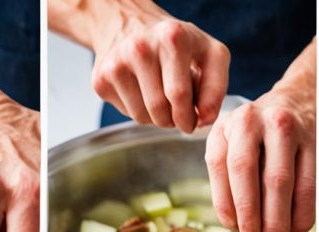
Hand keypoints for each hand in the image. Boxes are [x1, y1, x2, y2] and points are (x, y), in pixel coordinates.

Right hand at [90, 3, 228, 131]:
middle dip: (174, 121)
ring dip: (157, 119)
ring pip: (142, 117)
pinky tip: (144, 91)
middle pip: (159, 110)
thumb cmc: (178, 43)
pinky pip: (127, 114)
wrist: (130, 23)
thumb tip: (205, 119)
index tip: (194, 121)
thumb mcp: (211, 54)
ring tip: (163, 98)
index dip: (190, 117)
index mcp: (171, 38)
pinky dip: (140, 111)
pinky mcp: (101, 78)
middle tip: (179, 114)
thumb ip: (216, 87)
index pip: (179, 95)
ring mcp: (116, 62)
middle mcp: (140, 47)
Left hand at [205, 86, 315, 231]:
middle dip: (257, 220)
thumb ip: (230, 185)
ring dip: (281, 223)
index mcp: (226, 125)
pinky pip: (309, 186)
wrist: (293, 103)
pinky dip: (301, 217)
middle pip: (253, 175)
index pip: (224, 167)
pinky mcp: (313, 140)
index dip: (230, 206)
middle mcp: (254, 121)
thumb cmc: (257, 139)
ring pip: (284, 183)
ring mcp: (286, 128)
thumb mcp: (232, 150)